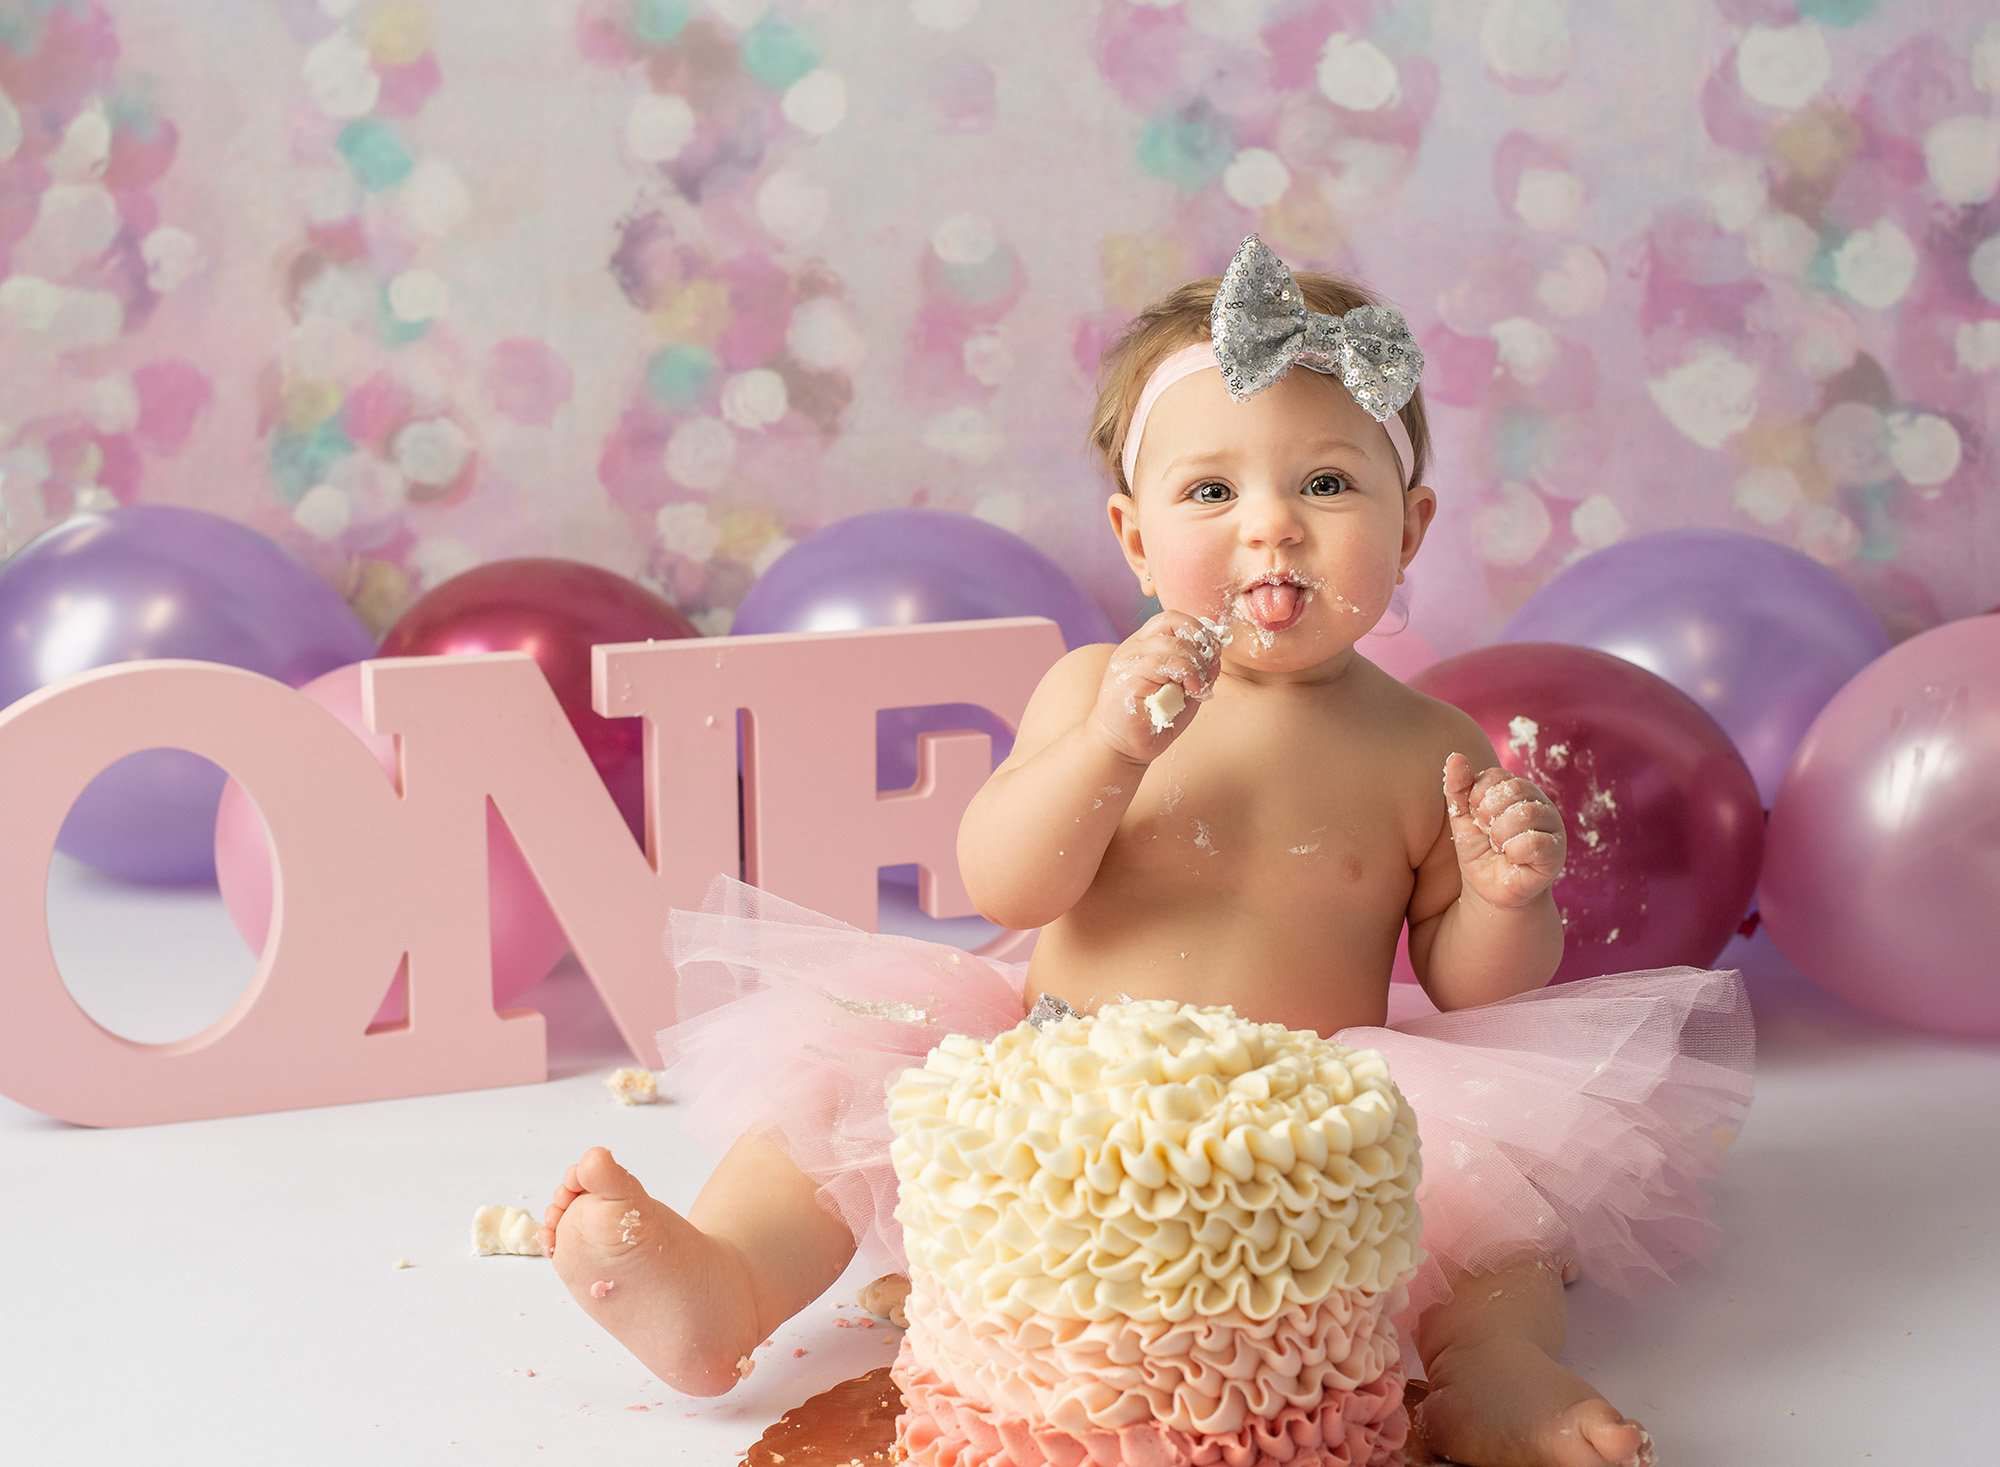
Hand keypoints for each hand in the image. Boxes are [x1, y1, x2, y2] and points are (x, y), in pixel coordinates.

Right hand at [1085, 610, 1227, 764]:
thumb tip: (1216, 652)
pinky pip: (1160, 663)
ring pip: (1170, 643)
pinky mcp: (1126, 678)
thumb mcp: (1184, 687)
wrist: (1122, 748)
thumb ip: (1197, 667)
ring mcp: (1127, 660)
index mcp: (1145, 644)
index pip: (1173, 618)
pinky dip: (1185, 675)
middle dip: (1200, 642)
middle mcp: (1133, 646)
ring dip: (1194, 664)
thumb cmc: (1156, 719)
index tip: (1212, 656)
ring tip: (1199, 687)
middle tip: (1208, 670)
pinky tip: (1191, 692)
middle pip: (1171, 620)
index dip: (1198, 630)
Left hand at [1442, 752, 1566, 909]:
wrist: (1490, 889)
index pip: (1497, 776)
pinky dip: (1514, 852)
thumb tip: (1455, 757)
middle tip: (1487, 833)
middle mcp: (1540, 803)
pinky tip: (1512, 859)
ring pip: (1525, 814)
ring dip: (1500, 835)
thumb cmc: (1479, 849)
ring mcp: (1552, 827)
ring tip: (1498, 847)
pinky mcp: (1556, 853)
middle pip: (1513, 790)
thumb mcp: (1461, 817)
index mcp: (1518, 790)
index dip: (1478, 796)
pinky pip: (1534, 842)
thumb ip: (1458, 787)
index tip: (1475, 816)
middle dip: (1489, 815)